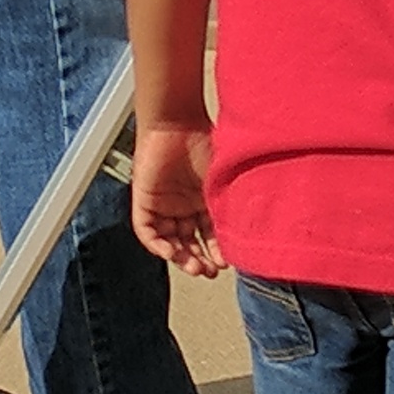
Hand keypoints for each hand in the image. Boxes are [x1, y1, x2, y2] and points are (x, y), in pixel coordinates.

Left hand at [129, 125, 221, 274]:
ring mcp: (164, 204)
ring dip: (182, 257)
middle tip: (210, 271)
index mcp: (205, 199)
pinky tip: (172, 253)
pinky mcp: (144, 201)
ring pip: (170, 240)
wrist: (176, 122)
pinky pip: (147, 232)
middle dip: (201, 259)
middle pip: (191, 241)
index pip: (211, 233)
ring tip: (196, 266)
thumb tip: (249, 231)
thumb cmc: (205, 142)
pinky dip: (158, 245)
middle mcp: (184, 204)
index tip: (227, 262)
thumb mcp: (224, 181)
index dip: (218, 250)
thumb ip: (232, 204)